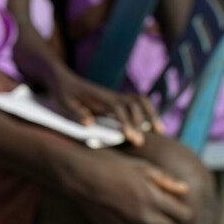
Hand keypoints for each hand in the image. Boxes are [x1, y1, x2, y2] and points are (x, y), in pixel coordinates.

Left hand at [48, 68, 162, 145]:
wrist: (64, 80)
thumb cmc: (63, 94)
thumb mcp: (64, 103)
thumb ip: (75, 112)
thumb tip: (89, 123)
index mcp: (99, 97)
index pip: (117, 108)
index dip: (125, 122)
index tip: (130, 137)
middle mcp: (111, 95)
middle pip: (132, 105)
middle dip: (138, 123)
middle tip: (139, 143)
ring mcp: (116, 97)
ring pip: (140, 101)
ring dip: (151, 114)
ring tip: (160, 132)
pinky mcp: (117, 100)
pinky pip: (138, 103)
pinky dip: (149, 112)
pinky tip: (154, 127)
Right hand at [74, 152, 191, 223]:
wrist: (76, 175)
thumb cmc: (106, 164)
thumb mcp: (137, 165)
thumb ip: (164, 179)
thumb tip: (185, 189)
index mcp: (152, 197)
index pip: (185, 215)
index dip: (184, 210)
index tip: (177, 203)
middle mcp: (144, 215)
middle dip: (171, 220)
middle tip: (162, 208)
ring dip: (153, 222)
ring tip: (144, 209)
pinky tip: (127, 212)